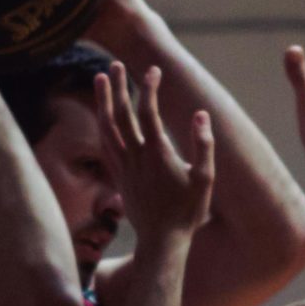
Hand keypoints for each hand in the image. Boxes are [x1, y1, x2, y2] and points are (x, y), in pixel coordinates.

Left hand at [95, 62, 214, 246]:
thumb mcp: (204, 179)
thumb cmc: (187, 212)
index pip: (148, 111)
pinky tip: (102, 115)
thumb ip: (204, 145)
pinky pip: (106, 145)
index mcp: (157, 153)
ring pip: (107, 127)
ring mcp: (124, 167)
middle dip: (118, 86)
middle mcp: (136, 157)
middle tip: (115, 64)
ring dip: (102, 101)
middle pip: (121, 114)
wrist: (161, 241)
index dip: (149, 87)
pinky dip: (102, 125)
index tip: (153, 70)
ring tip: (100, 79)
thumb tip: (201, 115)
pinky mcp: (119, 177)